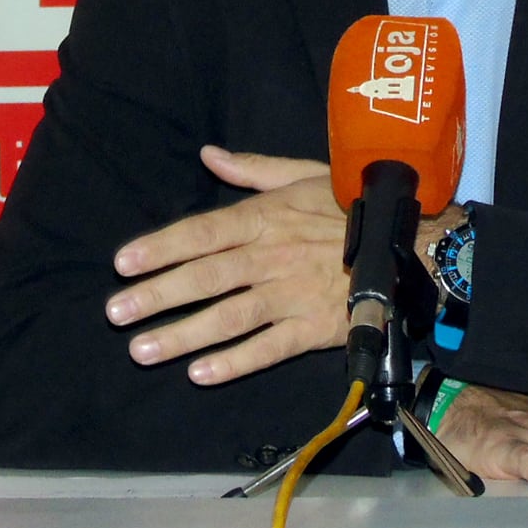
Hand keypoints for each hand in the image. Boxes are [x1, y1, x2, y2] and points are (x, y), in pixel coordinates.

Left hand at [105, 146, 347, 384]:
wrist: (411, 244)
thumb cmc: (353, 206)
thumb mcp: (304, 174)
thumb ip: (252, 169)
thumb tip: (208, 155)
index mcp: (267, 217)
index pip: (203, 232)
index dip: (161, 247)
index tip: (123, 263)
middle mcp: (272, 256)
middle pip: (206, 277)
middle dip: (157, 295)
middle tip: (116, 313)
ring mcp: (292, 294)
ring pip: (228, 317)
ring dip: (183, 335)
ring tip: (142, 350)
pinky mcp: (313, 329)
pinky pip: (268, 348)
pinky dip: (234, 362)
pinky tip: (200, 373)